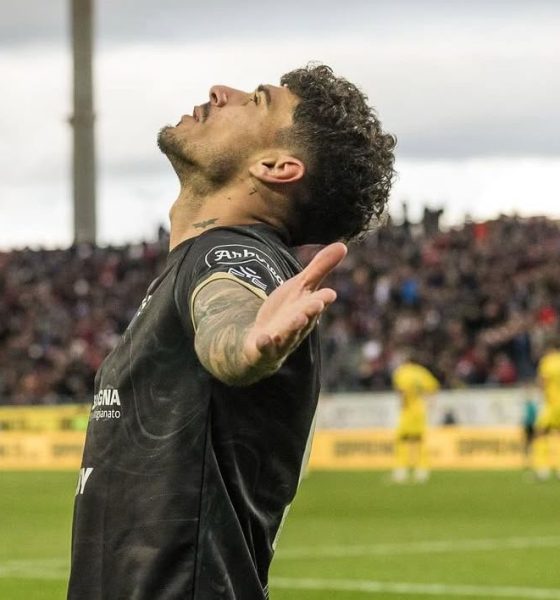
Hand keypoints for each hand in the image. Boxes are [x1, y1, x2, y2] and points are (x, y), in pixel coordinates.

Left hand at [243, 242, 346, 368]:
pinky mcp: (264, 349)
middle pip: (306, 318)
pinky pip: (265, 348)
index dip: (322, 298)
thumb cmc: (287, 312)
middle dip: (311, 311)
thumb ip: (320, 267)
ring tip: (298, 318)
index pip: (318, 302)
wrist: (263, 341)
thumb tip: (343, 245)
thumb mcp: (301, 286)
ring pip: (289, 334)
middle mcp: (298, 325)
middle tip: (317, 303)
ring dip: (293, 327)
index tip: (329, 293)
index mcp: (308, 309)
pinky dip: (264, 344)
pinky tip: (263, 339)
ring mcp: (281, 339)